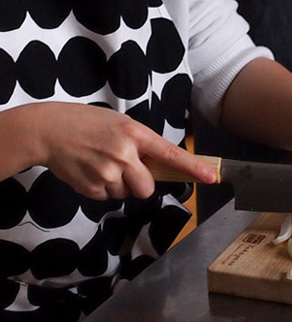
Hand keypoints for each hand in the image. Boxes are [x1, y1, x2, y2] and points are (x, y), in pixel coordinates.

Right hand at [0, 102, 216, 200]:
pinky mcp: (90, 187)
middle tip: (124, 167)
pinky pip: (106, 197)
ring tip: (100, 163)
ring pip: (126, 194)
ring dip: (118, 184)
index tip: (211, 176)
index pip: (170, 154)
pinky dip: (100, 188)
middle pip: (147, 187)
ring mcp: (107, 172)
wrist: (49, 129)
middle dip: (139, 183)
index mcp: (135, 133)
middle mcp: (124, 153)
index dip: (193, 168)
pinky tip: (89, 170)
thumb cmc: (89, 124)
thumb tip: (160, 166)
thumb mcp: (121, 124)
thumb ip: (141, 143)